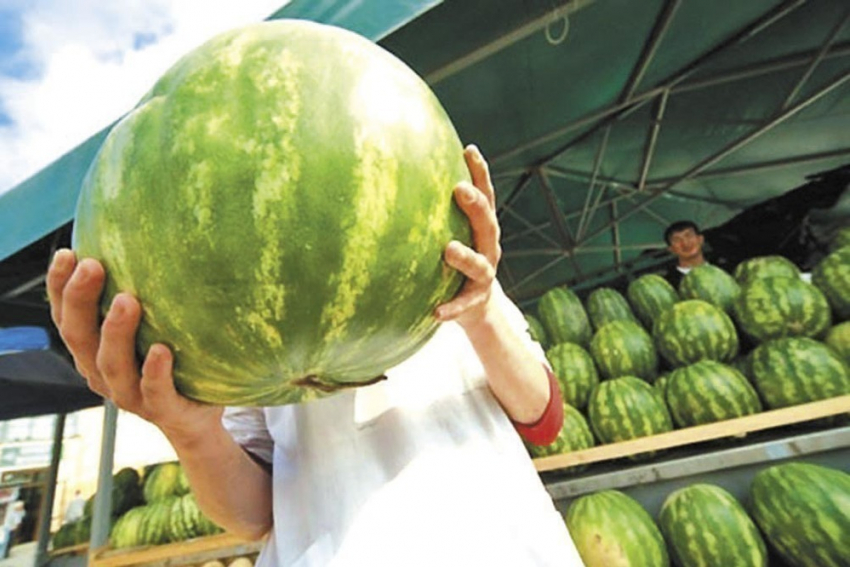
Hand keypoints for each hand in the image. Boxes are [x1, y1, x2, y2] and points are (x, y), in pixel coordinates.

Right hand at [46, 250, 221, 441]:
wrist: (196, 415)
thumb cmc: (171, 357)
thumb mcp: (152, 323)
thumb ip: (143, 289)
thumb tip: (149, 229)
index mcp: (92, 349)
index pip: (65, 316)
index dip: (59, 287)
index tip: (67, 253)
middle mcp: (102, 372)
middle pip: (79, 337)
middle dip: (81, 300)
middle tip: (93, 265)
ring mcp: (130, 395)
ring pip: (112, 365)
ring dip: (116, 332)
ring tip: (127, 300)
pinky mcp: (163, 410)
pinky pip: (156, 392)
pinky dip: (155, 371)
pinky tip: (162, 350)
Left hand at [435, 145, 500, 329]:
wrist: (478, 307)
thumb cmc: (455, 261)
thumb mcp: (450, 233)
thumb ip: (433, 212)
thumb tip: (394, 175)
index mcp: (482, 228)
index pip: (485, 195)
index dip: (480, 172)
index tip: (469, 149)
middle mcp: (488, 247)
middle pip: (487, 223)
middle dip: (476, 205)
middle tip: (459, 189)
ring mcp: (484, 275)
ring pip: (479, 264)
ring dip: (465, 256)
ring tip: (449, 250)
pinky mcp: (475, 301)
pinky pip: (463, 305)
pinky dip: (452, 308)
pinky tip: (436, 312)